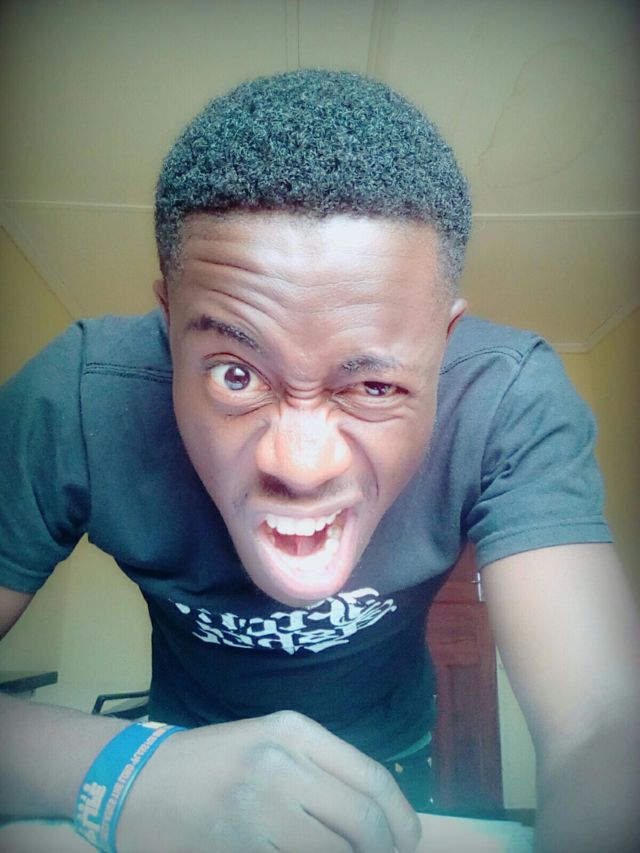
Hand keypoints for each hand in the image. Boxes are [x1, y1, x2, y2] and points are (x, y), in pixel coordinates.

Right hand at [116, 710, 421, 852]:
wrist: (139, 782)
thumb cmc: (212, 762)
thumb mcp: (270, 744)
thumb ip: (321, 770)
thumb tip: (380, 816)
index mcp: (294, 730)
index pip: (371, 777)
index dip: (400, 817)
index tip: (409, 841)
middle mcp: (281, 761)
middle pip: (361, 819)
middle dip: (384, 850)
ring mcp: (259, 804)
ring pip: (335, 850)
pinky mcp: (239, 843)